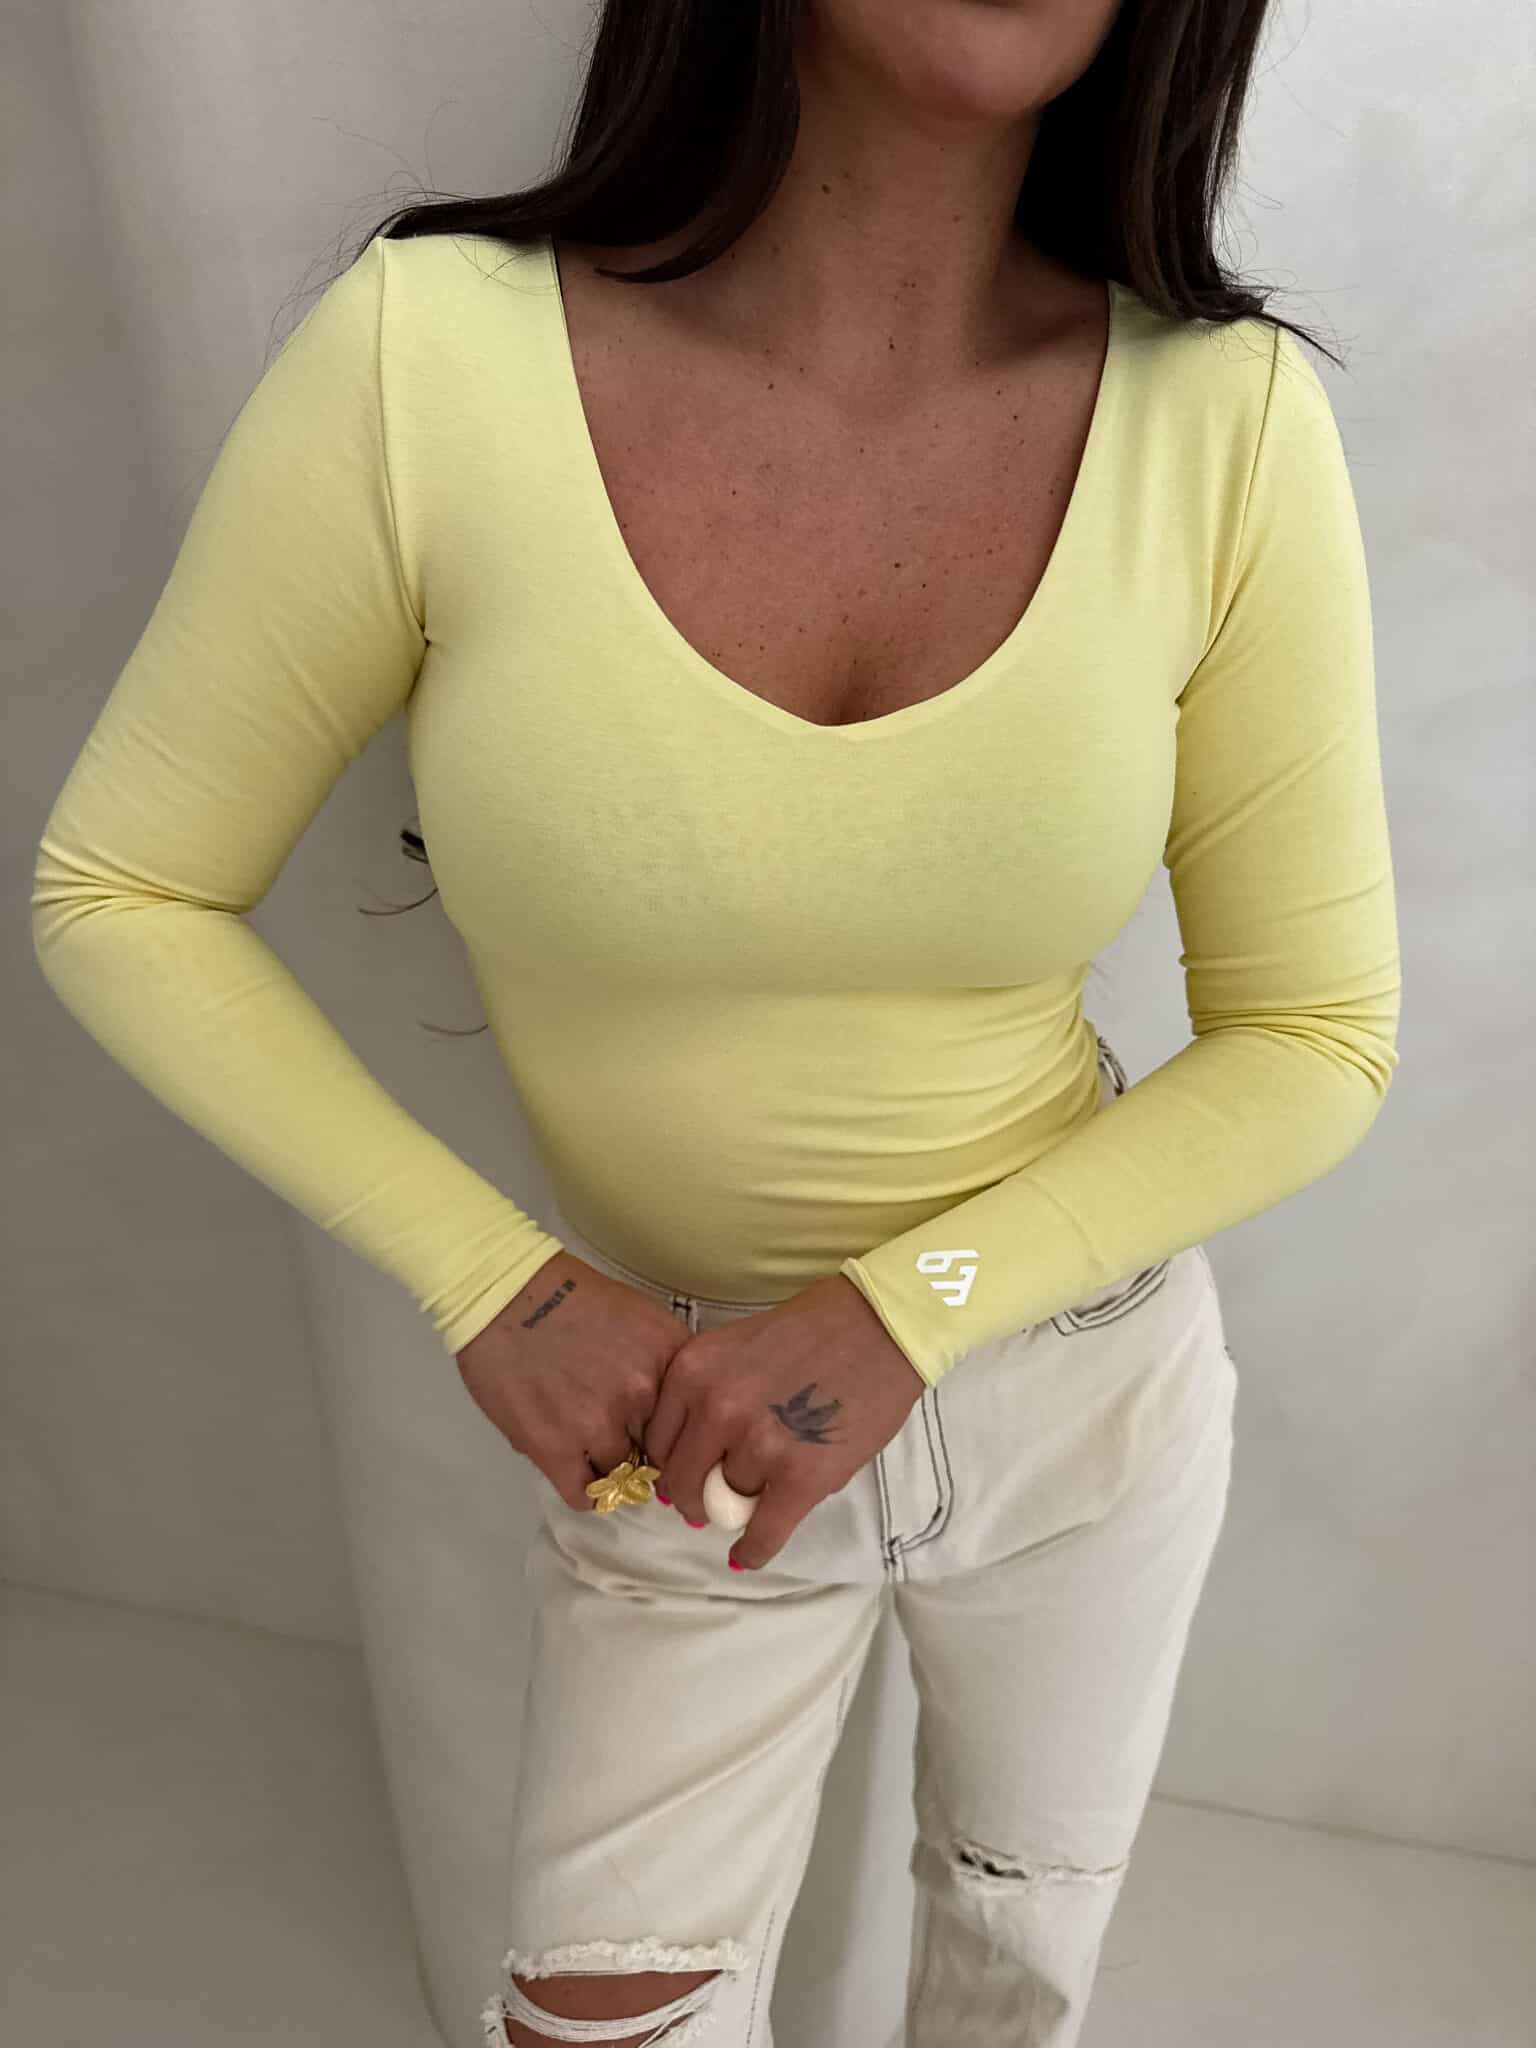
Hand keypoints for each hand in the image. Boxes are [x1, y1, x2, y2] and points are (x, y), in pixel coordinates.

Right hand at [455, 1250, 689, 1510]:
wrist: (509, 1295)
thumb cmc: (577, 1299)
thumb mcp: (645, 1319)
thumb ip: (668, 1365)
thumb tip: (682, 1414)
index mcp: (671, 1362)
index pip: (695, 1422)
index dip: (680, 1434)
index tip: (666, 1437)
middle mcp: (643, 1396)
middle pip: (662, 1453)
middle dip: (646, 1451)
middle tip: (624, 1439)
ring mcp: (598, 1425)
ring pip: (623, 1477)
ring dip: (612, 1467)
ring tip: (593, 1446)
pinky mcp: (554, 1447)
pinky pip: (585, 1495)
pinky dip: (587, 1491)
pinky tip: (580, 1471)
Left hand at [643, 1273, 926, 1569]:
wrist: (878, 1326)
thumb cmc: (810, 1331)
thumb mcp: (734, 1348)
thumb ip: (702, 1397)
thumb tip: (681, 1471)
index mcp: (692, 1372)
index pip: (657, 1441)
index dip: (672, 1461)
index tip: (686, 1471)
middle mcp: (715, 1408)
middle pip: (682, 1481)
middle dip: (694, 1496)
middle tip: (708, 1501)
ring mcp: (758, 1444)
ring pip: (726, 1504)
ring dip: (738, 1507)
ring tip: (757, 1496)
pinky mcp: (801, 1476)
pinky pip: (763, 1532)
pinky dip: (753, 1549)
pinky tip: (747, 1554)